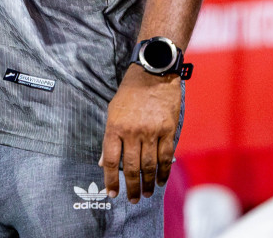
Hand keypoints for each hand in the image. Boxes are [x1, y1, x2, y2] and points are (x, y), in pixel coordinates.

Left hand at [100, 66, 181, 202]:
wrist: (154, 73)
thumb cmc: (130, 92)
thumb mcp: (112, 111)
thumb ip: (109, 138)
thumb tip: (104, 162)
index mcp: (115, 127)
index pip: (110, 160)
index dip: (110, 179)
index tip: (112, 193)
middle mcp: (132, 132)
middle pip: (130, 167)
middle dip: (131, 187)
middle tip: (133, 200)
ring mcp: (151, 132)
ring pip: (149, 165)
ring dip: (148, 183)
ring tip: (147, 193)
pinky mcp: (168, 130)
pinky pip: (166, 157)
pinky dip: (164, 171)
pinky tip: (162, 180)